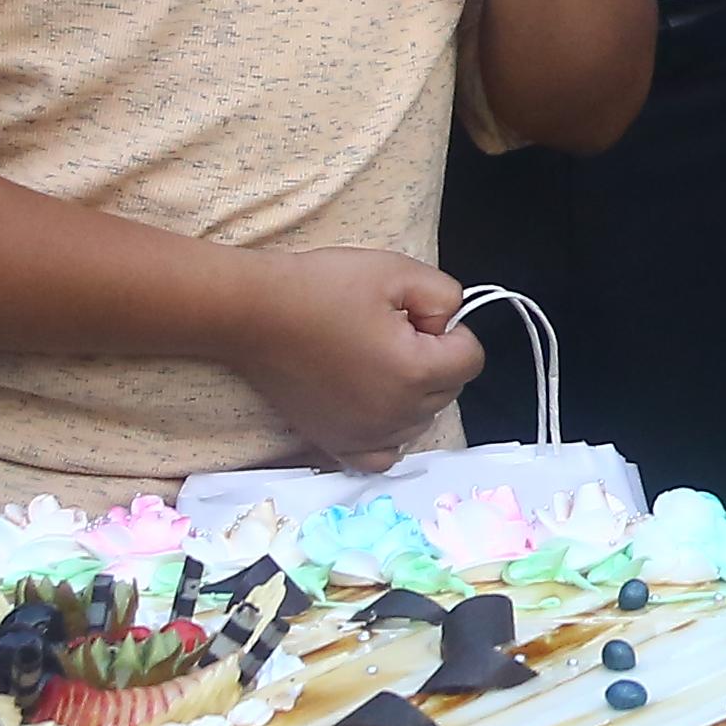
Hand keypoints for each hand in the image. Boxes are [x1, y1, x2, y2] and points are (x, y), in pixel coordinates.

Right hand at [229, 246, 481, 468]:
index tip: (417, 315)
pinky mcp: (337, 443)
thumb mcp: (396, 270)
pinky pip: (384, 454)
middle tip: (392, 331)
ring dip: (413, 393)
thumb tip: (448, 323)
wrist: (254, 313)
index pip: (471, 360)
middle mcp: (395, 414)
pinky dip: (389, 432)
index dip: (451, 330)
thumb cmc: (320, 288)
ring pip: (421, 420)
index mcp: (414, 372)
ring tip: (375, 359)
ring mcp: (365, 435)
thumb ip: (445, 295)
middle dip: (434, 359)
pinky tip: (374, 404)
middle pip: (449, 390)